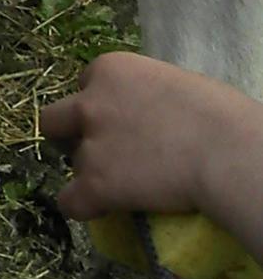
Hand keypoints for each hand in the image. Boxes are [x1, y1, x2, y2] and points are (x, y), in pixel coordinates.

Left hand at [39, 52, 233, 219]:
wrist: (223, 151)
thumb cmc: (216, 113)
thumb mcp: (169, 82)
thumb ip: (143, 93)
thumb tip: (146, 112)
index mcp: (108, 69)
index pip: (87, 85)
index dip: (102, 105)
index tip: (122, 122)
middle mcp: (89, 103)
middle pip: (54, 120)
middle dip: (72, 135)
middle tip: (102, 151)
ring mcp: (89, 144)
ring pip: (75, 163)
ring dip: (94, 173)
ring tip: (129, 185)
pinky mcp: (95, 184)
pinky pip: (70, 201)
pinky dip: (83, 206)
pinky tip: (101, 209)